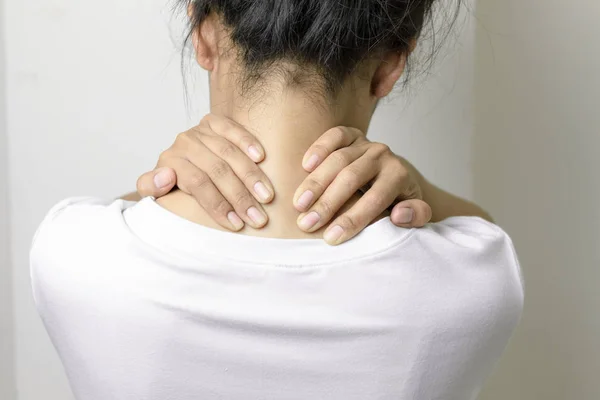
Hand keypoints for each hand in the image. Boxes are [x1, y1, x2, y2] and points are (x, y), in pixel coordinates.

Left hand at [136, 114, 273, 230]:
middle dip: (240, 196)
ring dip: (252, 176)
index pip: (198, 183)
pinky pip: (233, 129)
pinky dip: (248, 142)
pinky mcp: (215, 122)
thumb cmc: (172, 185)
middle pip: (217, 170)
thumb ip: (150, 187)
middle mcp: (185, 143)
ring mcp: (201, 131)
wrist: (180, 160)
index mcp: (170, 161)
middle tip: (258, 218)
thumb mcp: (155, 191)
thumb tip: (167, 176)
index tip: (236, 224)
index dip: (218, 204)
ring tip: (267, 197)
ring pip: (230, 153)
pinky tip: (261, 157)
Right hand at [294, 126, 432, 244]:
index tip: (331, 238)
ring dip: (315, 183)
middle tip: (307, 224)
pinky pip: (335, 135)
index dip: (353, 219)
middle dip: (328, 203)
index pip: (375, 198)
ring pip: (338, 159)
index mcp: (400, 175)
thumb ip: (416, 216)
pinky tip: (305, 166)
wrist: (396, 177)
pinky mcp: (352, 135)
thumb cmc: (399, 202)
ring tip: (298, 205)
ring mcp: (366, 143)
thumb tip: (399, 214)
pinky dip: (319, 148)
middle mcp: (383, 156)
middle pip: (352, 177)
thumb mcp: (415, 213)